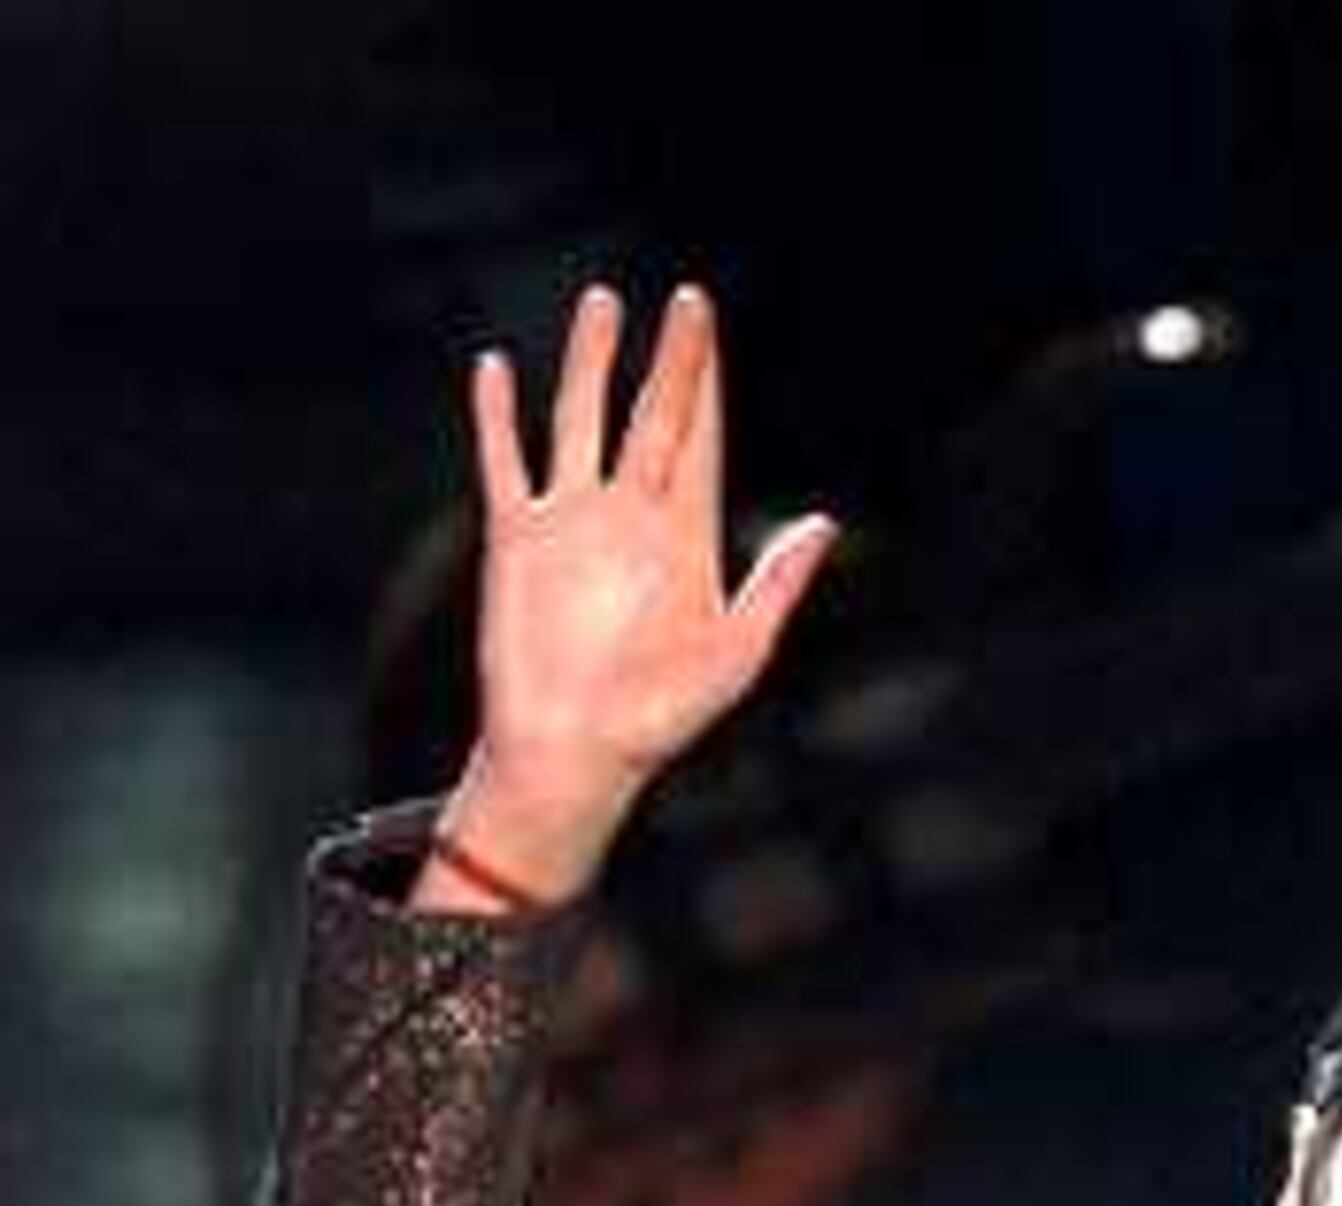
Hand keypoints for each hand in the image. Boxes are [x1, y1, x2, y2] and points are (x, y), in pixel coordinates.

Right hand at [431, 282, 838, 908]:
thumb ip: (775, 587)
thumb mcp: (735, 654)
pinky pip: (505, 464)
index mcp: (685, 539)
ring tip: (601, 304)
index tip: (708, 324)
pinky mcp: (518, 540)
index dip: (708, 382)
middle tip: (684, 298)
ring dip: (590, 365)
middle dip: (669, 359)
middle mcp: (630, 518)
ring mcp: (572, 523)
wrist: (575, 752)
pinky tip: (496, 368)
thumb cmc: (659, 718)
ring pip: (580, 421)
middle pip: (652, 417)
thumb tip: (826, 524)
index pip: (702, 441)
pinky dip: (497, 417)